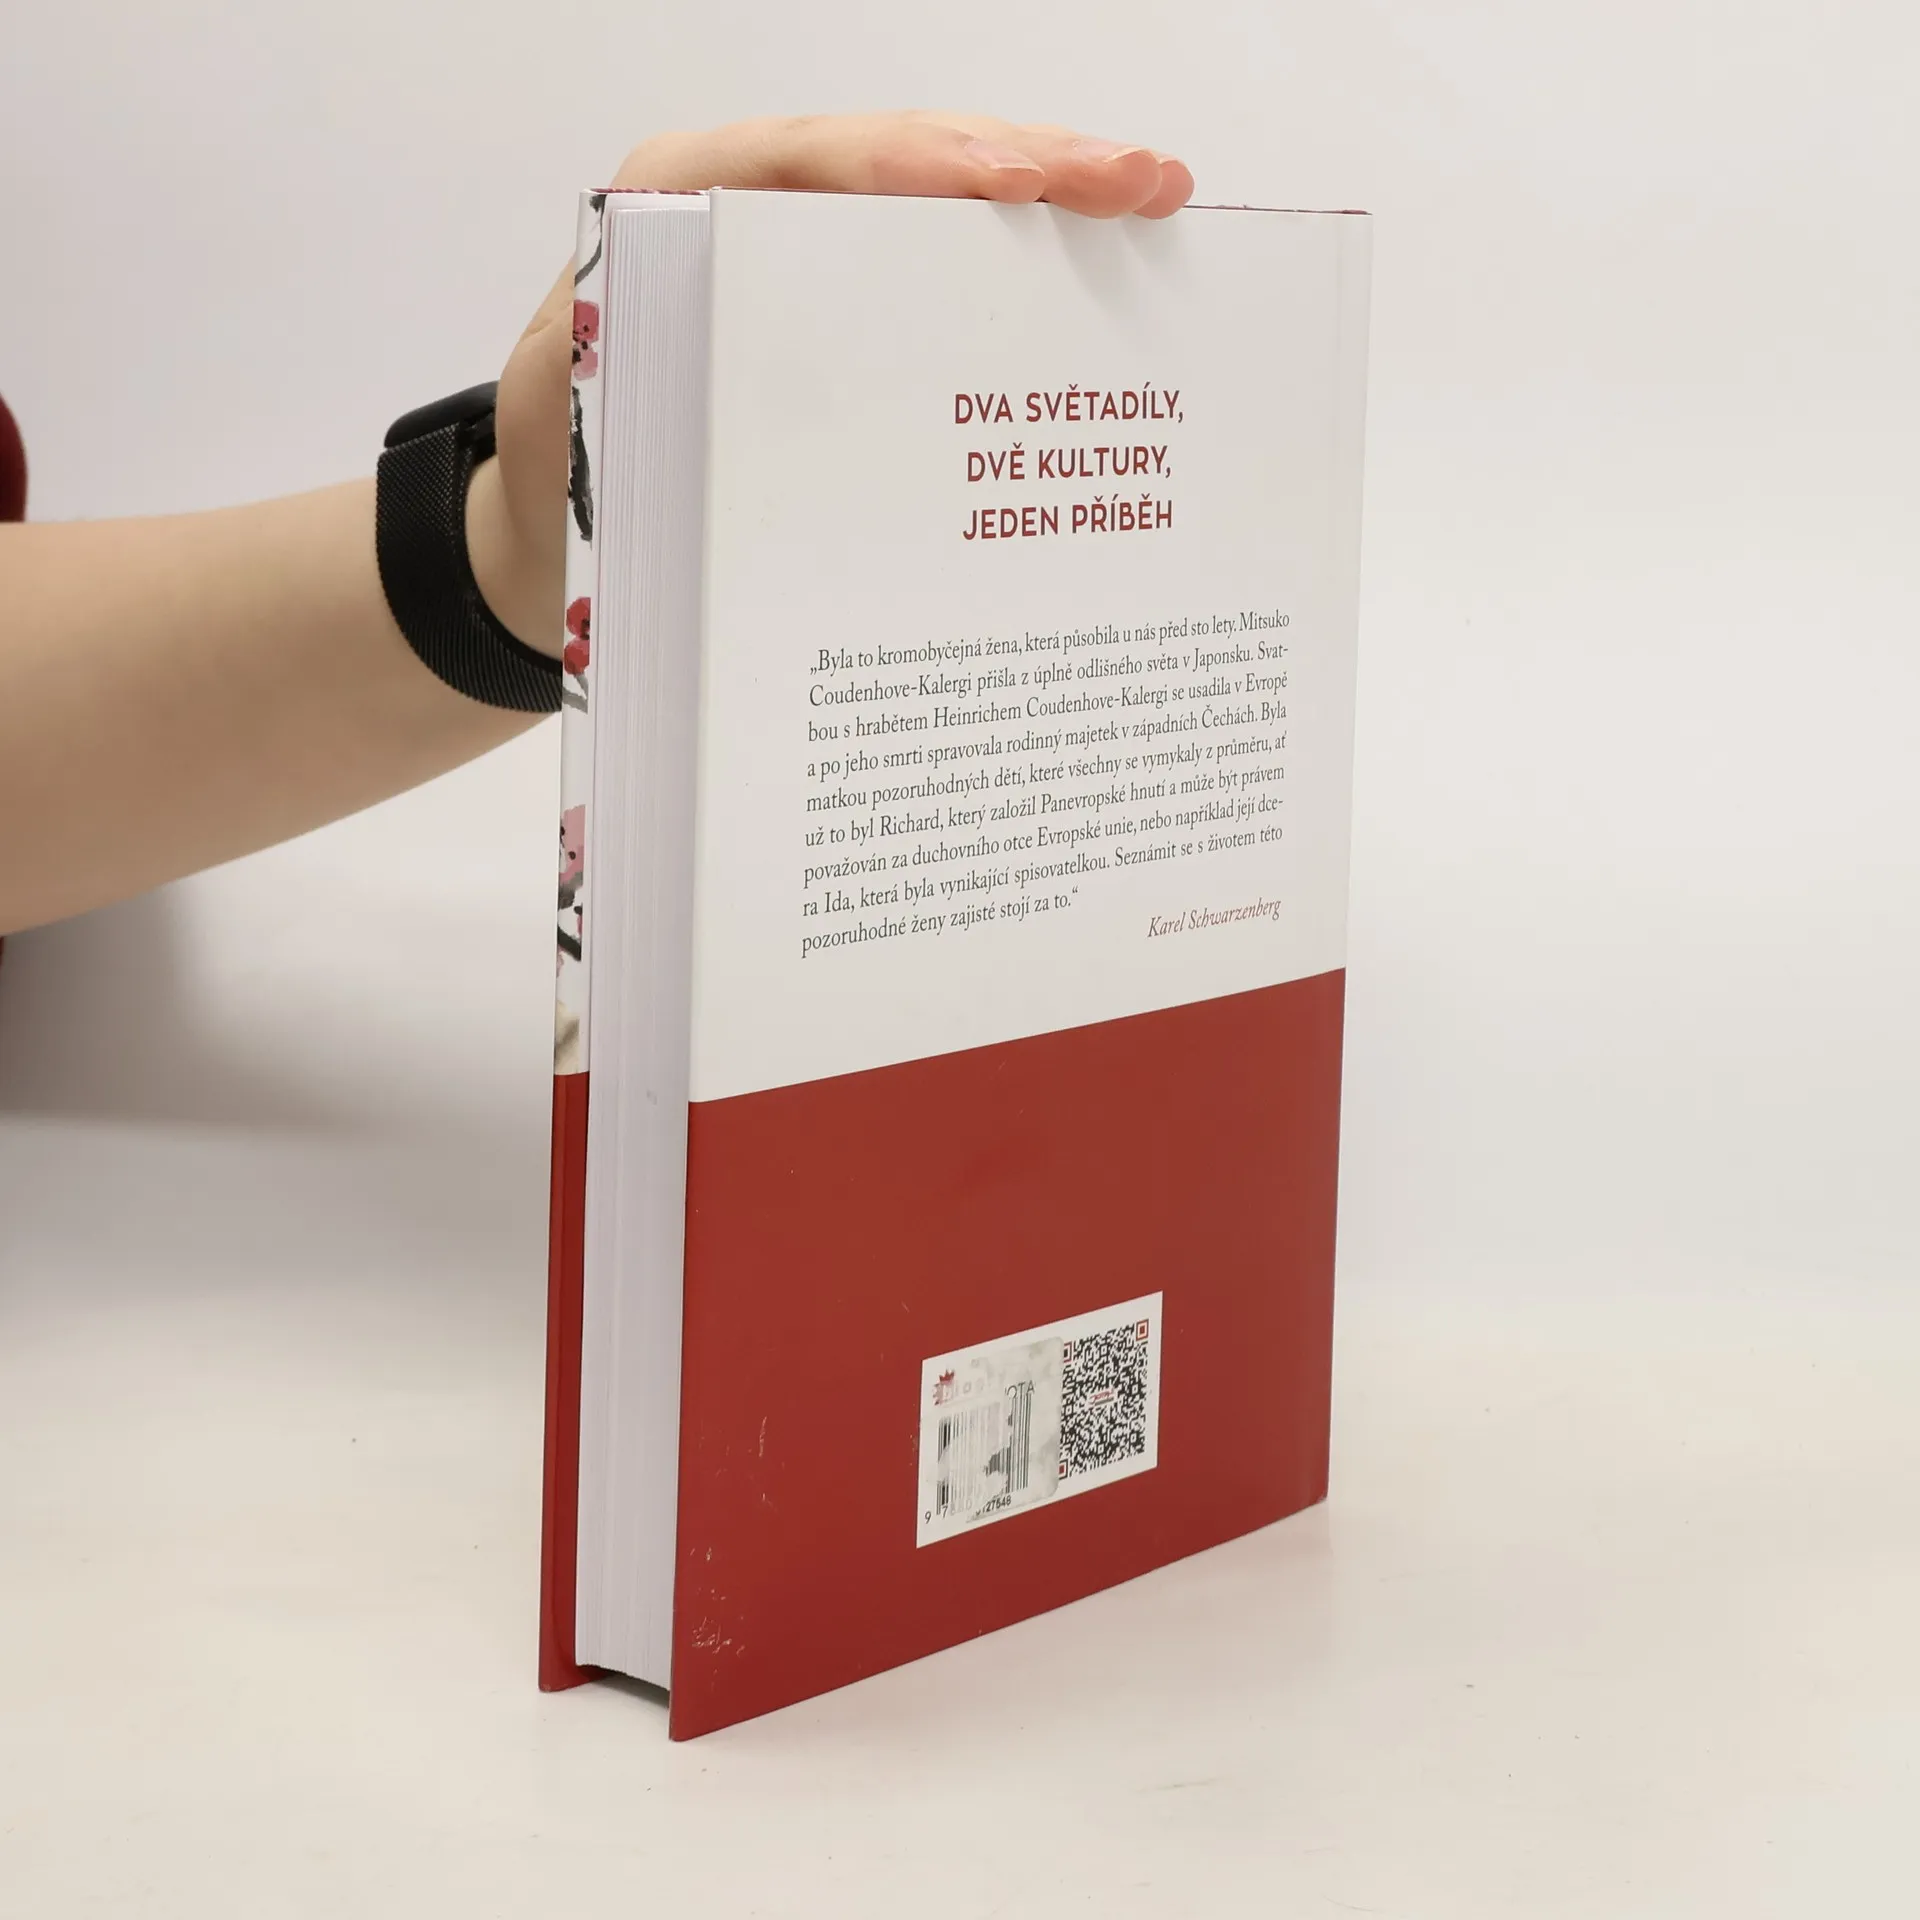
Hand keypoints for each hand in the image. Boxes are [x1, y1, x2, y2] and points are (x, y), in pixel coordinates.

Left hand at [468, 113, 1194, 651]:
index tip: (1010, 185)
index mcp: (671, 211)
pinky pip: (939, 274)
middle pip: (900, 162)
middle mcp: (747, 213)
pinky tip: (1102, 268)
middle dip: (1028, 164)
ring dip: (1049, 205)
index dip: (915, 168)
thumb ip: (638, 394)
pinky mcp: (844, 312)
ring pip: (938, 209)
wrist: (556, 531)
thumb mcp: (577, 433)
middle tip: (1142, 178)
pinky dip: (1021, 270)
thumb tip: (736, 402)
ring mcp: (807, 259)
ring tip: (1152, 198)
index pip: (805, 164)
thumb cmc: (566, 484)